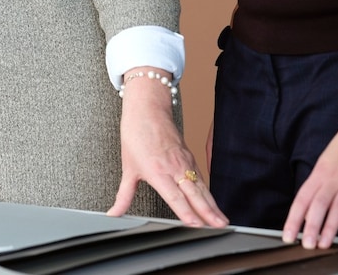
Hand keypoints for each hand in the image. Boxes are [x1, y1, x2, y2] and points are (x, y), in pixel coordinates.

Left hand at [107, 72, 227, 227]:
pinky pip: (202, 179)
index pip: (174, 196)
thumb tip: (114, 213)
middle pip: (194, 194)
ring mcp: (185, 163)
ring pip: (202, 187)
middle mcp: (174, 168)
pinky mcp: (190, 158)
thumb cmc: (136, 136)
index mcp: (158, 171)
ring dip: (213, 205)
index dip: (186, 212)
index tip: (195, 224)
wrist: (147, 110)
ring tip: (223, 221)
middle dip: (208, 212)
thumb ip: (124, 195)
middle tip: (220, 227)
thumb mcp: (128, 168)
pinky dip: (209, 193)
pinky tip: (215, 205)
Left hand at [282, 123, 337, 248]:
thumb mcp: (324, 162)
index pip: (302, 199)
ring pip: (337, 210)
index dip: (294, 218)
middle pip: (317, 206)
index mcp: (319, 173)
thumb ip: (317, 184)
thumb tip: (307, 208)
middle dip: (310, 228)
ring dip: (330, 229)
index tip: (288, 234)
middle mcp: (332, 179)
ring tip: (324, 245)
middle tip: (305, 245)